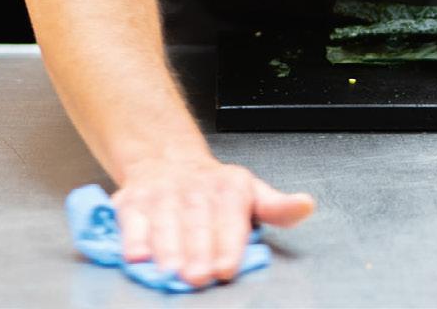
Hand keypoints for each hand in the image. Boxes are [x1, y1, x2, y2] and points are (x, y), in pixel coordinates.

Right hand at [112, 153, 315, 287]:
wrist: (166, 160)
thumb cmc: (212, 188)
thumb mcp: (251, 193)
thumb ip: (277, 208)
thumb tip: (305, 206)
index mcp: (228, 189)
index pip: (229, 218)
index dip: (227, 245)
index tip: (226, 267)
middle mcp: (194, 189)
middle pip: (196, 224)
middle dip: (196, 252)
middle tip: (198, 276)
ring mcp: (161, 194)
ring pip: (164, 223)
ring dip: (166, 249)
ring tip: (169, 271)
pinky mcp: (131, 202)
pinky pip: (131, 221)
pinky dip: (132, 237)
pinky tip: (137, 255)